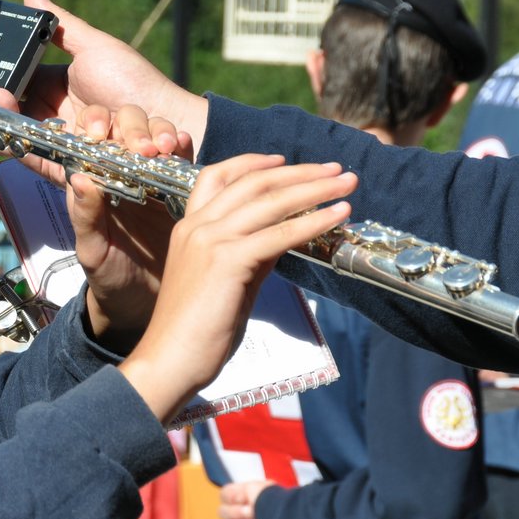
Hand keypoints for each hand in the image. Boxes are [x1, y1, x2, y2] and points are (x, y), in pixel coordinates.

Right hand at [16, 0, 209, 154]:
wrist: (165, 120)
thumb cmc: (134, 82)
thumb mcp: (95, 47)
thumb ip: (61, 25)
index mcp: (55, 85)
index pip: (13, 83)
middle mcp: (52, 113)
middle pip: (7, 108)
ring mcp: (55, 140)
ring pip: (13, 129)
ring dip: (0, 114)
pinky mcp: (61, 165)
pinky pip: (27, 156)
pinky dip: (6, 145)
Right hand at [117, 156, 355, 421]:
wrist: (170, 359)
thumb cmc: (196, 330)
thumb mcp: (225, 281)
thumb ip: (250, 254)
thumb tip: (285, 235)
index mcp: (189, 226)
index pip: (219, 175)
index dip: (254, 162)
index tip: (285, 159)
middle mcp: (198, 225)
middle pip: (253, 182)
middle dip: (299, 172)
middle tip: (335, 169)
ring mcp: (210, 240)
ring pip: (270, 201)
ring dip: (315, 189)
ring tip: (347, 183)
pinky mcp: (228, 260)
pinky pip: (279, 234)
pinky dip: (314, 221)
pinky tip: (338, 215)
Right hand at [218, 479, 275, 518]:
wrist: (292, 518)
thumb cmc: (276, 500)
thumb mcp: (261, 489)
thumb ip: (244, 491)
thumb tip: (238, 500)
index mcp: (239, 496)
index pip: (224, 494)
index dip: (231, 496)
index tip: (245, 498)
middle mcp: (237, 512)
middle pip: (222, 513)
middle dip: (237, 512)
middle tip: (251, 512)